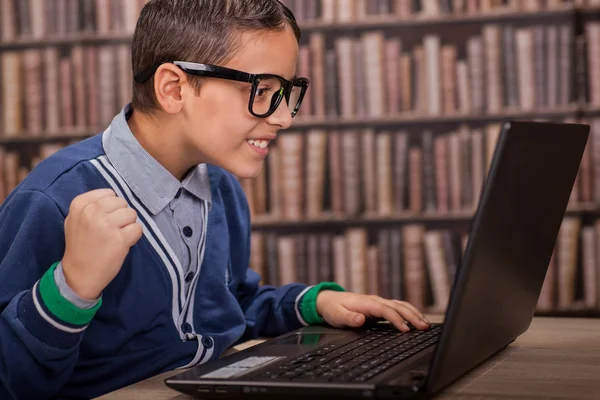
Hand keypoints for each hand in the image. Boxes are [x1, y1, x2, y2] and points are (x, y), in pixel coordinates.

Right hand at [61, 189, 142, 299]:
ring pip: (132, 214)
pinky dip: (134, 237)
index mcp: (80, 204)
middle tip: (110, 230)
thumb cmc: (80, 246)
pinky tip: (122, 244)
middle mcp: (92, 212)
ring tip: (115, 237)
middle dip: (120, 215)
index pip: (109, 193)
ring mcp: (106, 225)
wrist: (79, 274)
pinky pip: (138, 229)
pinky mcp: (120, 239)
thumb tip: (114, 196)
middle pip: (122, 203)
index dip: (111, 207)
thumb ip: (91, 205)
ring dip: (128, 226)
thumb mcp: (75, 219)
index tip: (102, 220)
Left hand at [316, 291, 430, 331]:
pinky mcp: (379, 307)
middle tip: (424, 327)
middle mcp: (375, 300)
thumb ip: (349, 318)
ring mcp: (378, 302)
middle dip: (412, 316)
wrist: (328, 300)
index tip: (406, 330)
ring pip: (400, 305)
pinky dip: (409, 312)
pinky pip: (397, 308)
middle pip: (397, 306)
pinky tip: (416, 319)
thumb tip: (360, 319)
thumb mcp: (337, 315)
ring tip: (426, 324)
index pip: (385, 310)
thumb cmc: (333, 309)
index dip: (396, 319)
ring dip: (414, 313)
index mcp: (366, 303)